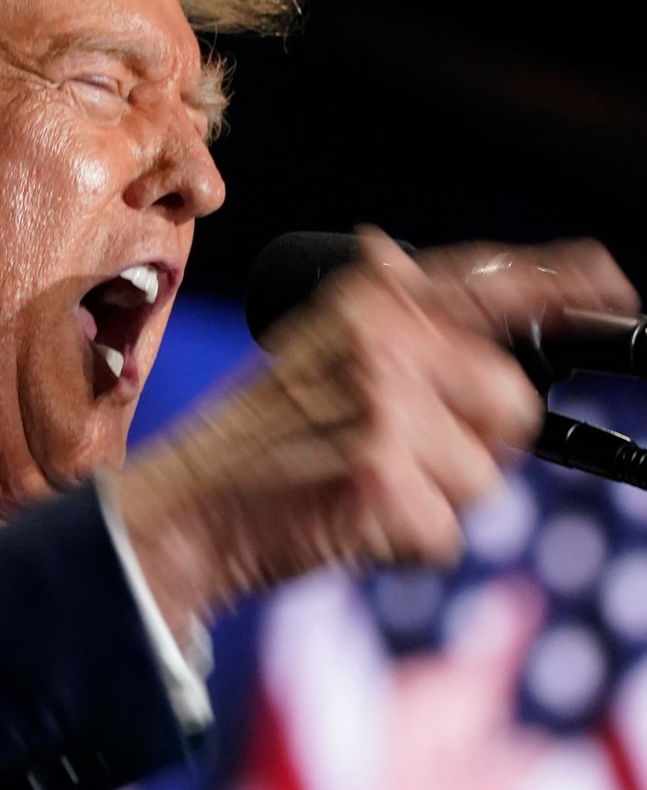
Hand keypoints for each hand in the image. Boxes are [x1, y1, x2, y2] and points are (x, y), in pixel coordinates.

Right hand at [113, 229, 638, 636]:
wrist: (185, 508)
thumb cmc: (252, 440)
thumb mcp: (304, 351)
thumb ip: (371, 308)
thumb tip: (388, 245)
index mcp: (368, 305)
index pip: (486, 284)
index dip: (563, 283)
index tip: (616, 283)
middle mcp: (383, 342)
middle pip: (512, 406)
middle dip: (470, 445)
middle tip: (387, 455)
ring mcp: (384, 408)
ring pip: (485, 480)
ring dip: (432, 500)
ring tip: (355, 486)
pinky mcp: (382, 480)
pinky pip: (449, 533)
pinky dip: (406, 544)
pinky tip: (348, 521)